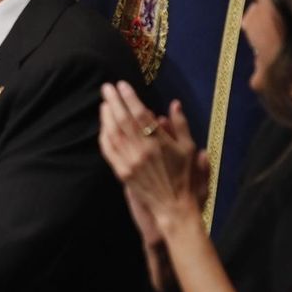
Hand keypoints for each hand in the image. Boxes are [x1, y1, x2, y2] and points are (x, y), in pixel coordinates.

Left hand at [98, 81, 199, 232]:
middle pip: (122, 120)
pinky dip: (104, 136)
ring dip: (106, 116)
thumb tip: (174, 104)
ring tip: (104, 103)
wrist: (173, 206)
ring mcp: (129, 162)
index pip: (140, 114)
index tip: (122, 85)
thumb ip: (181, 125)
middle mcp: (141, 150)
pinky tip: (103, 126)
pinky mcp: (121, 172)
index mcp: (158, 143)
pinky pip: (108, 150)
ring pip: (113, 134)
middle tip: (107, 87)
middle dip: (113, 101)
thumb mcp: (189, 149)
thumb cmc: (184, 177)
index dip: (130, 98)